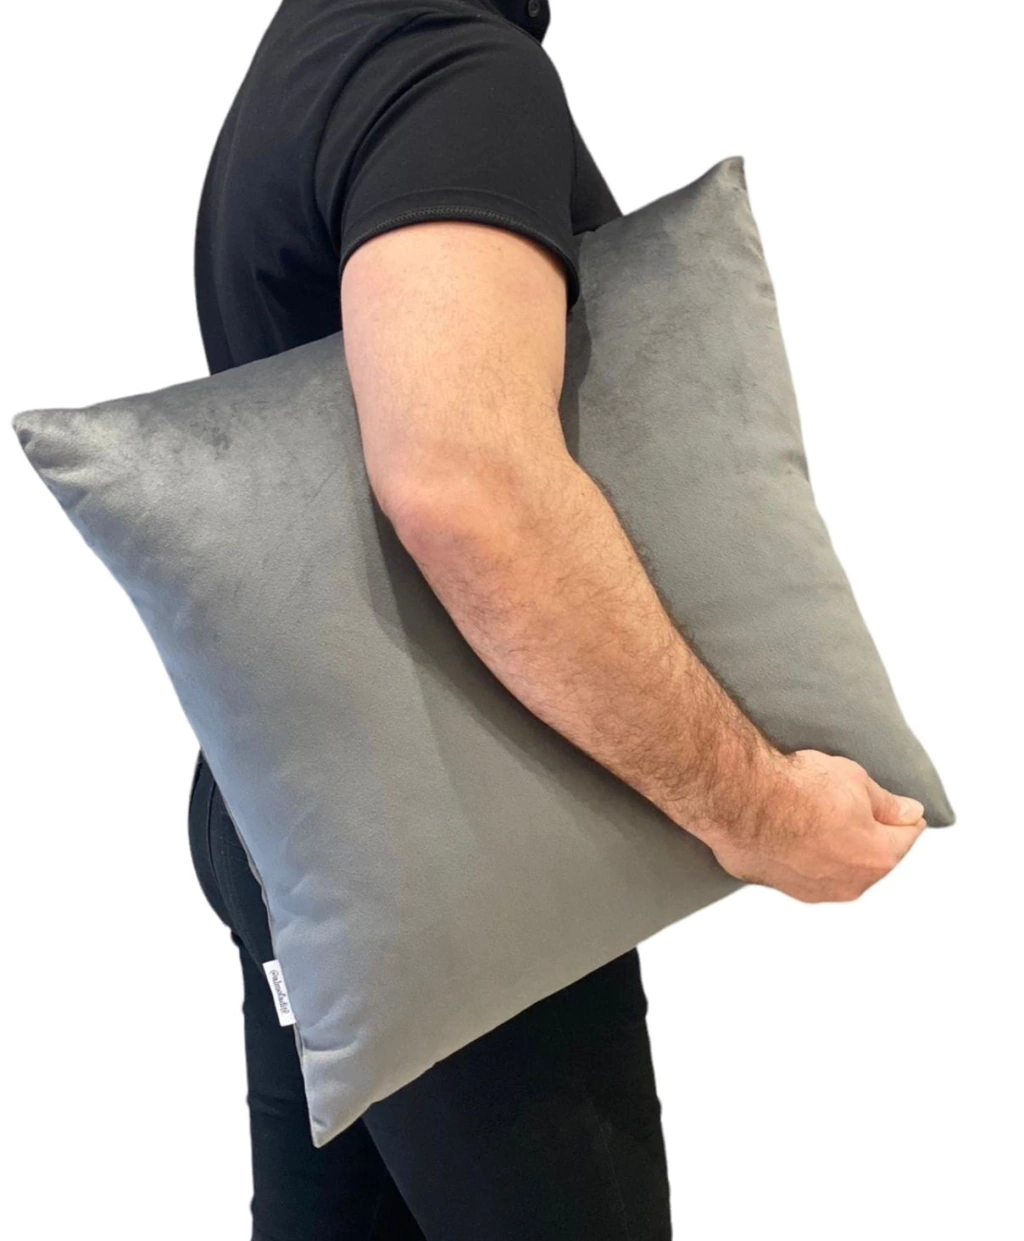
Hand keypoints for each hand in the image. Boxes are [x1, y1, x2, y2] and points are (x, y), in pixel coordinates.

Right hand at [698, 749, 927, 902]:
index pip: (906, 836)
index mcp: (878, 857)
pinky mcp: (778, 886)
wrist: (743, 797)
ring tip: (816, 817)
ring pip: (835, 869)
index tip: (901, 807)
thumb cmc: (799, 787)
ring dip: (833, 849)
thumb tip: (910, 813)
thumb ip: (888, 804)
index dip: (905, 816)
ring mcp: (812, 890)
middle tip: (852, 806)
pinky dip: (801, 856)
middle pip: (871, 858)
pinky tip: (790, 831)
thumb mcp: (856, 780)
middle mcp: (849, 884)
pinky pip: (800, 871)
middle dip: (868, 835)